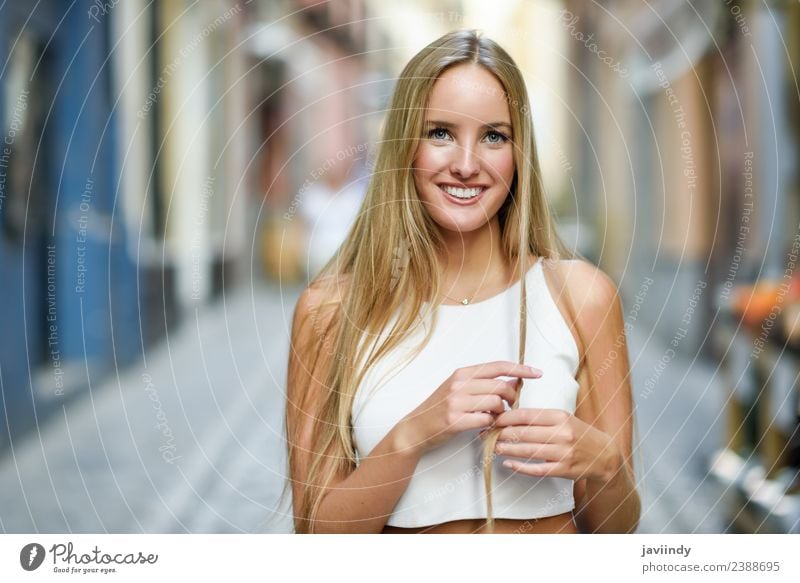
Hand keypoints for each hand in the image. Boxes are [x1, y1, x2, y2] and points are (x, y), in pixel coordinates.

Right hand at [398, 361, 542, 454]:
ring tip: (494, 417)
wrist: (415, 428)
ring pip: (496, 403)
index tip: (537, 373)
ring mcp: (456, 402)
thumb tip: (514, 379)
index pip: (498, 366)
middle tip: (508, 406)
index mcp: (462, 373)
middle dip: (511, 398)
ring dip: (501, 412)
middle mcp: (459, 384)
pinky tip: (485, 426)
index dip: (520, 368)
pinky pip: (486, 420)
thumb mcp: (459, 389)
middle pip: (500, 386)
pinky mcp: (455, 420)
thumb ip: (483, 383)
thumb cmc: (439, 408)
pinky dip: (491, 424)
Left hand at [482, 408, 621, 483]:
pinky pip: (536, 469)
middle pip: (523, 433)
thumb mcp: (563, 418)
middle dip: (500, 433)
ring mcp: (563, 453)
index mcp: (560, 416)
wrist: (604, 455)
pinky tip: (507, 464)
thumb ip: (539, 416)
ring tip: (492, 447)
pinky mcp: (563, 470)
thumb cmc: (578, 433)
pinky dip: (519, 467)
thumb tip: (509, 412)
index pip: (526, 415)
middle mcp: (562, 434)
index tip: (491, 418)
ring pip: (527, 451)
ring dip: (506, 449)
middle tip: (486, 434)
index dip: (505, 417)